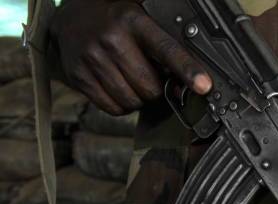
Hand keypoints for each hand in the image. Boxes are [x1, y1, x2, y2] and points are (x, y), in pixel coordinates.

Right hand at [49, 0, 211, 114]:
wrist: (70, 18)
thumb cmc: (115, 22)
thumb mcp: (141, 21)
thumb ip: (165, 48)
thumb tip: (189, 83)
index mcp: (133, 21)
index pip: (167, 50)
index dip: (188, 70)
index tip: (204, 86)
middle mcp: (112, 38)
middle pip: (150, 86)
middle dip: (156, 88)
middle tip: (149, 75)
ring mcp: (92, 58)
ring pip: (132, 101)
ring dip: (138, 98)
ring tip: (131, 79)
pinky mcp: (78, 76)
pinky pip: (113, 108)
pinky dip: (121, 105)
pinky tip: (117, 87)